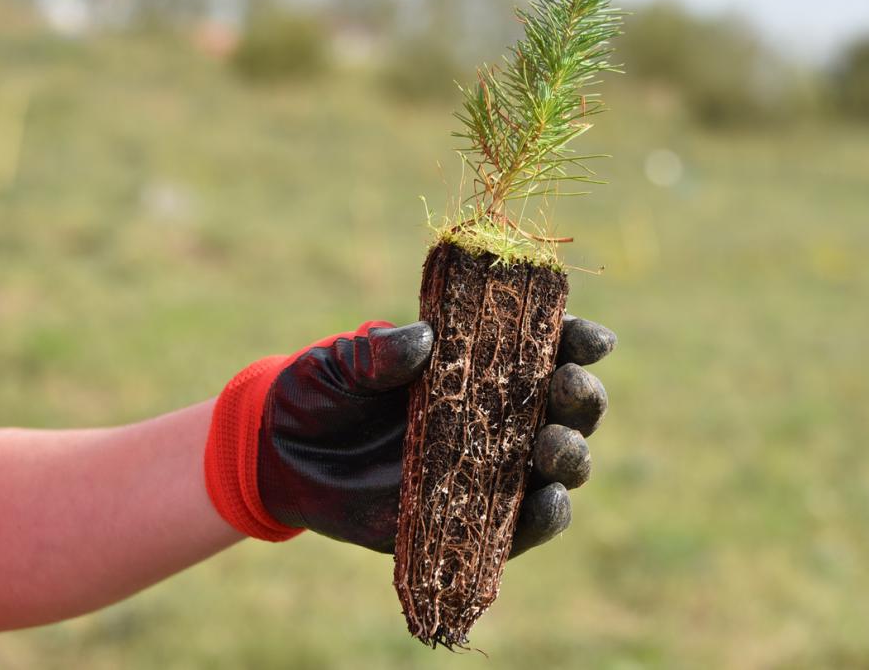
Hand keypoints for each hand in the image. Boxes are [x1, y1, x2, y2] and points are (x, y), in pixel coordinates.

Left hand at [204, 315, 613, 556]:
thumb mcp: (342, 363)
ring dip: (571, 456)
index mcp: (481, 363)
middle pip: (568, 408)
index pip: (546, 347)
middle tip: (566, 391)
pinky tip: (548, 503)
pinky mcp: (470, 523)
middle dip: (581, 398)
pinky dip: (544, 518)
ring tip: (551, 449)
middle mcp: (499, 415)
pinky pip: (522, 528)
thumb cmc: (322, 391)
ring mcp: (489, 470)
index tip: (589, 340)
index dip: (577, 341)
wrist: (279, 455)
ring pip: (559, 465)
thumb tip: (424, 340)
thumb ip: (378, 352)